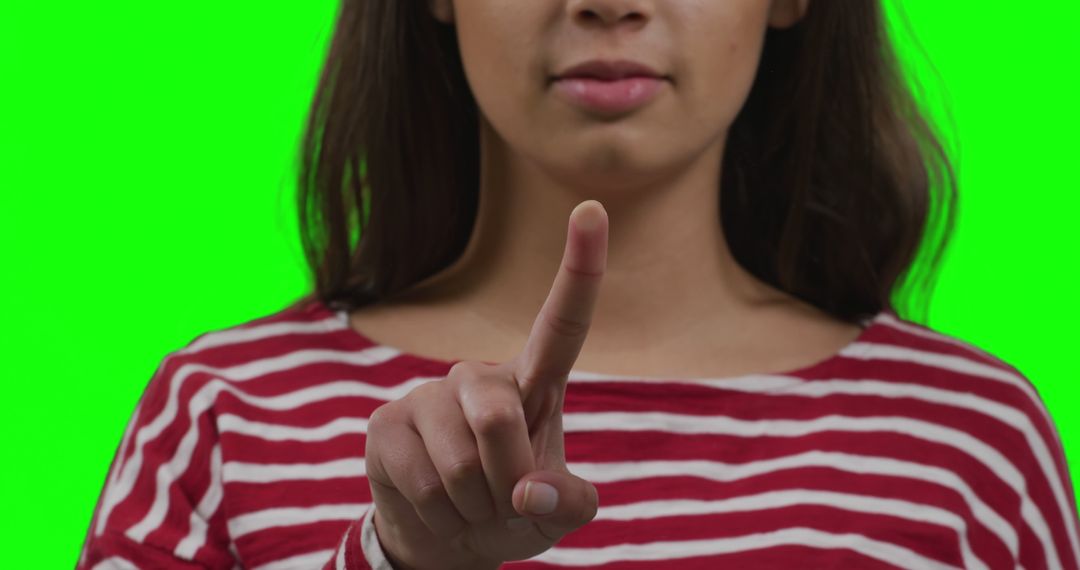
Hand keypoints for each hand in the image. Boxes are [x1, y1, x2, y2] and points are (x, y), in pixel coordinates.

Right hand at [363, 200, 608, 568]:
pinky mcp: (386, 423)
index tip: (593, 208)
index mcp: (533, 383)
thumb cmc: (513, 509)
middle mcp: (479, 377)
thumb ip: (568, 503)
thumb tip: (526, 491)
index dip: (580, 268)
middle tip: (502, 502)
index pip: (562, 323)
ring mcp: (428, 396)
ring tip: (469, 505)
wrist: (447, 540)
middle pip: (498, 418)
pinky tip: (436, 508)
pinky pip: (423, 485)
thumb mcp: (557, 513)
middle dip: (506, 481)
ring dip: (474, 507)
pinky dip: (441, 517)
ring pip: (460, 464)